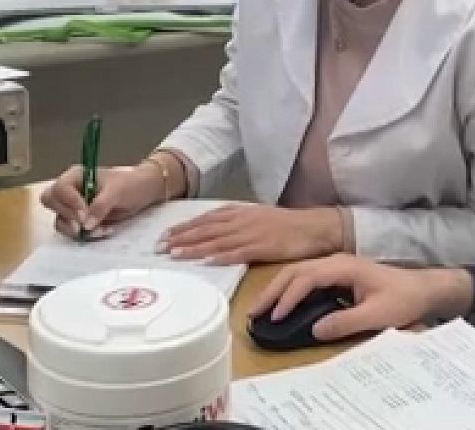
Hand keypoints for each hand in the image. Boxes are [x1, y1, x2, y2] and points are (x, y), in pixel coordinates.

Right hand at [40, 164, 163, 237]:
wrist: (142, 193)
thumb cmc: (130, 185)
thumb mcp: (117, 192)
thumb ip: (101, 205)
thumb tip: (86, 224)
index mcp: (76, 176)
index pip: (60, 188)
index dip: (70, 203)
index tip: (85, 215)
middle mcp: (70, 190)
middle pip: (50, 202)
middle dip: (66, 216)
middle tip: (84, 225)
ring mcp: (72, 205)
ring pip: (59, 219)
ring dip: (75, 229)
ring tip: (99, 230)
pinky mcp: (79, 220)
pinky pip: (71, 230)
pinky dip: (83, 234)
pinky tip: (102, 231)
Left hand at [162, 205, 342, 264]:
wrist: (315, 227)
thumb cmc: (288, 225)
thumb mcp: (258, 217)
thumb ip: (237, 222)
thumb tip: (217, 230)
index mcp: (240, 212)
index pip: (205, 219)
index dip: (184, 227)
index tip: (164, 235)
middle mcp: (241, 220)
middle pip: (205, 229)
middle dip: (180, 237)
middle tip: (159, 247)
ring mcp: (251, 233)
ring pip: (216, 240)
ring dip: (193, 247)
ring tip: (173, 254)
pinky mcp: (263, 246)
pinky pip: (237, 252)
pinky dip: (220, 256)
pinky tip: (205, 261)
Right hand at [250, 254, 474, 341]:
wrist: (423, 289)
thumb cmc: (403, 299)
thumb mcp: (378, 315)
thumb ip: (346, 322)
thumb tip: (314, 329)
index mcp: (344, 266)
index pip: (307, 278)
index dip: (288, 297)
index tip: (275, 317)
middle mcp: (335, 261)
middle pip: (295, 271)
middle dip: (272, 291)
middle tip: (252, 312)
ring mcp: (335, 266)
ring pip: (297, 272)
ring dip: (277, 289)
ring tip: (259, 309)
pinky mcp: (336, 274)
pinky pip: (305, 278)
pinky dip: (288, 289)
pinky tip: (280, 304)